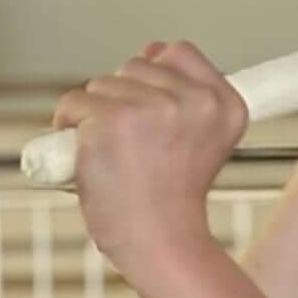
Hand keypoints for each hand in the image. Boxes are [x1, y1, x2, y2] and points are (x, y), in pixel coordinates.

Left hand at [52, 41, 245, 280]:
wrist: (162, 248)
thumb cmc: (173, 202)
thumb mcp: (196, 141)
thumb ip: (181, 95)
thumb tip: (149, 50)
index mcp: (227, 105)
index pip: (177, 51)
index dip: (157, 78)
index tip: (160, 125)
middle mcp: (197, 102)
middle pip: (135, 66)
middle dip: (124, 101)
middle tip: (139, 155)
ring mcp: (154, 109)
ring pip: (102, 84)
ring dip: (97, 117)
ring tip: (119, 162)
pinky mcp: (112, 119)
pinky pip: (73, 103)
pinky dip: (69, 128)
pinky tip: (92, 160)